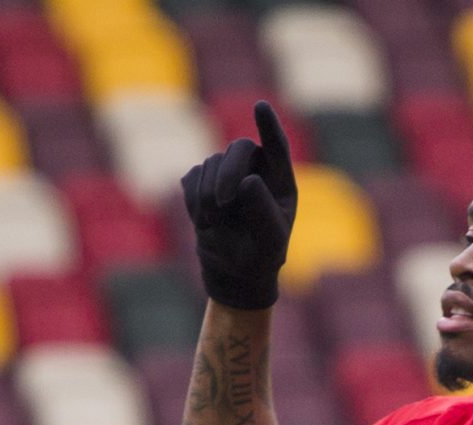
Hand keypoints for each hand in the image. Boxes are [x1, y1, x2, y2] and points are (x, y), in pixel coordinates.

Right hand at [181, 100, 297, 310]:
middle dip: (228, 172)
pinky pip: (191, 178)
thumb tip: (248, 180)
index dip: (269, 127)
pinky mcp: (201, 180)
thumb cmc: (261, 255)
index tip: (260, 107)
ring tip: (216, 226)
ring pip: (211, 163)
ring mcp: (226, 172)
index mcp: (280, 180)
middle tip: (222, 202)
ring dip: (209, 197)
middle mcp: (255, 169)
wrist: (234, 270)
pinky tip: (205, 222)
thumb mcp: (270, 240)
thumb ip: (263, 211)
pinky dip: (194, 202)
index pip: (277, 147)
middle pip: (238, 149)